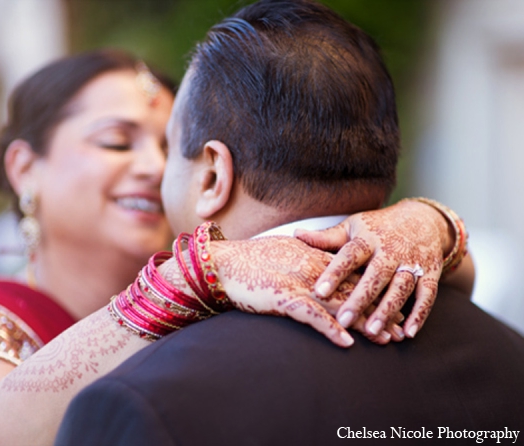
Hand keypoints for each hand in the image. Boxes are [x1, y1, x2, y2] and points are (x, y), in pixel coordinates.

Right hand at [211, 237, 399, 347]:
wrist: (221, 263)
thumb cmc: (250, 258)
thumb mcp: (283, 250)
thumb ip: (305, 254)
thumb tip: (319, 258)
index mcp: (313, 256)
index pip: (351, 274)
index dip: (375, 290)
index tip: (395, 303)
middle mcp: (311, 268)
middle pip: (353, 291)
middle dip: (379, 310)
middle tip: (401, 328)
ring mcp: (298, 283)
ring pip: (340, 304)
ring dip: (364, 323)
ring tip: (386, 340)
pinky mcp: (283, 298)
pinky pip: (312, 316)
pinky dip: (330, 328)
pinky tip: (347, 343)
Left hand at [295, 200, 450, 338]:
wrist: (422, 218)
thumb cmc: (378, 227)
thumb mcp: (353, 227)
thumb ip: (327, 237)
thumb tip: (296, 235)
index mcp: (368, 238)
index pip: (349, 255)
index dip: (335, 273)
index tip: (319, 291)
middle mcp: (391, 250)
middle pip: (376, 275)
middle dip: (360, 298)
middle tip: (343, 320)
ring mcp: (413, 261)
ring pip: (401, 287)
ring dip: (388, 309)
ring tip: (373, 331)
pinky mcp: (431, 272)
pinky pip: (428, 295)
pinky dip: (420, 314)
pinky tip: (408, 333)